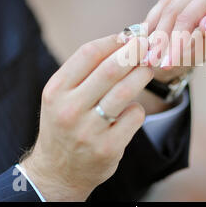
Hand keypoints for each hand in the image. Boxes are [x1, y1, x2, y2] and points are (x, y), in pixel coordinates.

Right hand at [21, 35, 152, 200]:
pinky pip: (134, 116)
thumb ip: (85, 71)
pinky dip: (137, 108)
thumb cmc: (64, 123)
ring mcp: (89, 130)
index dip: (114, 40)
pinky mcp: (108, 147)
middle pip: (111, 69)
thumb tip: (124, 40)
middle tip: (150, 45)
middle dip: (135, 52)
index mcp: (55, 90)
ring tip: (148, 68)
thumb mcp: (61, 96)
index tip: (131, 34)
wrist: (58, 171)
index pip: (89, 53)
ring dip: (143, 74)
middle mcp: (69, 109)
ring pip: (126, 91)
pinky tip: (131, 110)